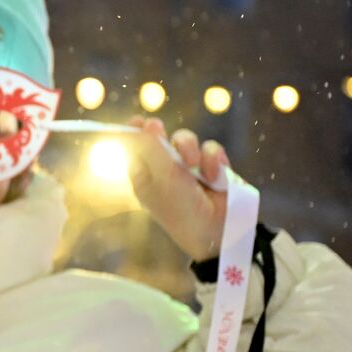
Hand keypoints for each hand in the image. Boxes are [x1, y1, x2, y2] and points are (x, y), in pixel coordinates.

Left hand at [126, 117, 230, 263]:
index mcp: (145, 177)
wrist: (217, 230)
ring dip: (190, 149)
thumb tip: (141, 125)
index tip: (136, 121)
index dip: (134, 133)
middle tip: (157, 128)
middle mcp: (164, 171)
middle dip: (161, 133)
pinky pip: (211, 149)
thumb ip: (152, 148)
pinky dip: (213, 160)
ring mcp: (189, 169)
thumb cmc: (182, 208)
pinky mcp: (212, 168)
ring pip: (187, 140)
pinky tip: (214, 176)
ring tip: (194, 167)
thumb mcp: (163, 177)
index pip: (135, 149)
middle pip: (160, 138)